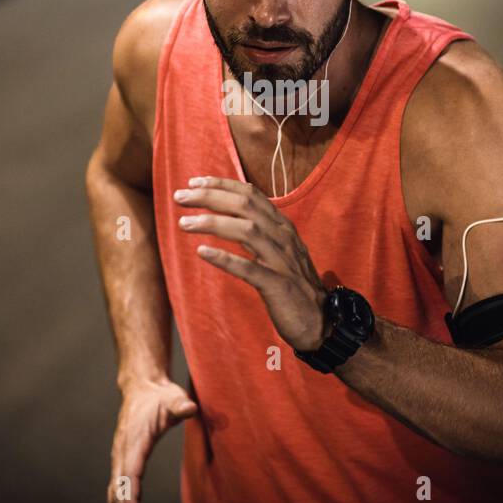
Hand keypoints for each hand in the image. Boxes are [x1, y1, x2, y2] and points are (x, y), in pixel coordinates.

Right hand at [106, 377, 196, 502]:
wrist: (141, 387)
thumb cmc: (160, 396)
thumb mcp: (173, 398)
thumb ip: (180, 405)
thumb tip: (190, 408)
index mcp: (134, 439)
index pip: (131, 472)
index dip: (132, 494)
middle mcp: (122, 451)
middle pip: (118, 486)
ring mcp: (119, 456)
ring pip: (114, 490)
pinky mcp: (121, 460)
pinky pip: (116, 487)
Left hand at [174, 176, 328, 351]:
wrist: (322, 320)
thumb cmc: (294, 285)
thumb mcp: (278, 251)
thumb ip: (258, 232)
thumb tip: (228, 217)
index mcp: (282, 226)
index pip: (251, 194)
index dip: (221, 184)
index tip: (194, 181)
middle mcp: (283, 237)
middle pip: (244, 206)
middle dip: (209, 197)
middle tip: (180, 196)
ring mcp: (281, 260)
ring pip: (246, 230)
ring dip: (212, 223)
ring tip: (184, 223)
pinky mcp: (278, 285)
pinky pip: (249, 268)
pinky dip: (225, 258)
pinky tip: (202, 252)